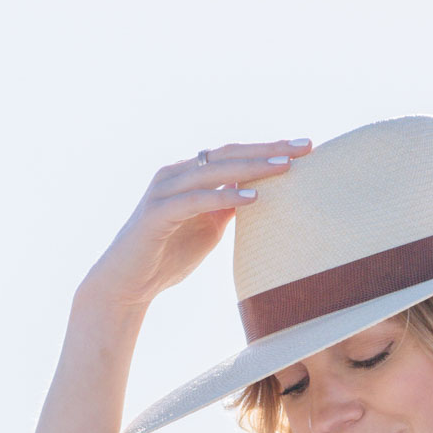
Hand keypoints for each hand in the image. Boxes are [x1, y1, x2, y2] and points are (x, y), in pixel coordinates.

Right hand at [82, 138, 312, 310]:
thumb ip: (227, 209)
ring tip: (285, 169)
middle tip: (305, 147)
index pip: (234, 155)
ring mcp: (164, 191)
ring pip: (213, 172)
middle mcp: (176, 175)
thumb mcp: (209, 230)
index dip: (268, 150)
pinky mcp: (156, 213)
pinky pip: (196, 200)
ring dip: (251, 168)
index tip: (304, 149)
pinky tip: (251, 198)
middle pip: (228, 154)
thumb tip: (258, 195)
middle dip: (268, 150)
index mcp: (189, 176)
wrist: (127, 285)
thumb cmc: (168, 258)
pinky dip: (224, 196)